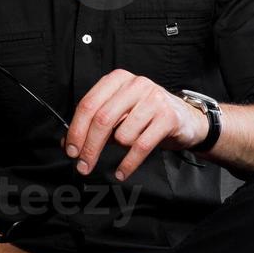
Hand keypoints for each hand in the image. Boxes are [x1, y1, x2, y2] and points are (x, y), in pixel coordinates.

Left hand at [62, 69, 207, 180]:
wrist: (186, 119)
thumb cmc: (146, 116)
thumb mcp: (118, 114)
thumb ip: (93, 125)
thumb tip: (67, 143)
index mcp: (117, 80)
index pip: (88, 105)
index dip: (76, 130)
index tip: (71, 151)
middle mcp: (135, 85)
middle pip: (102, 120)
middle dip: (89, 147)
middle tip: (83, 166)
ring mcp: (153, 99)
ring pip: (122, 134)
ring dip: (118, 150)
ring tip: (125, 149)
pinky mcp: (168, 117)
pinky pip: (140, 146)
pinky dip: (128, 164)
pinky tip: (121, 172)